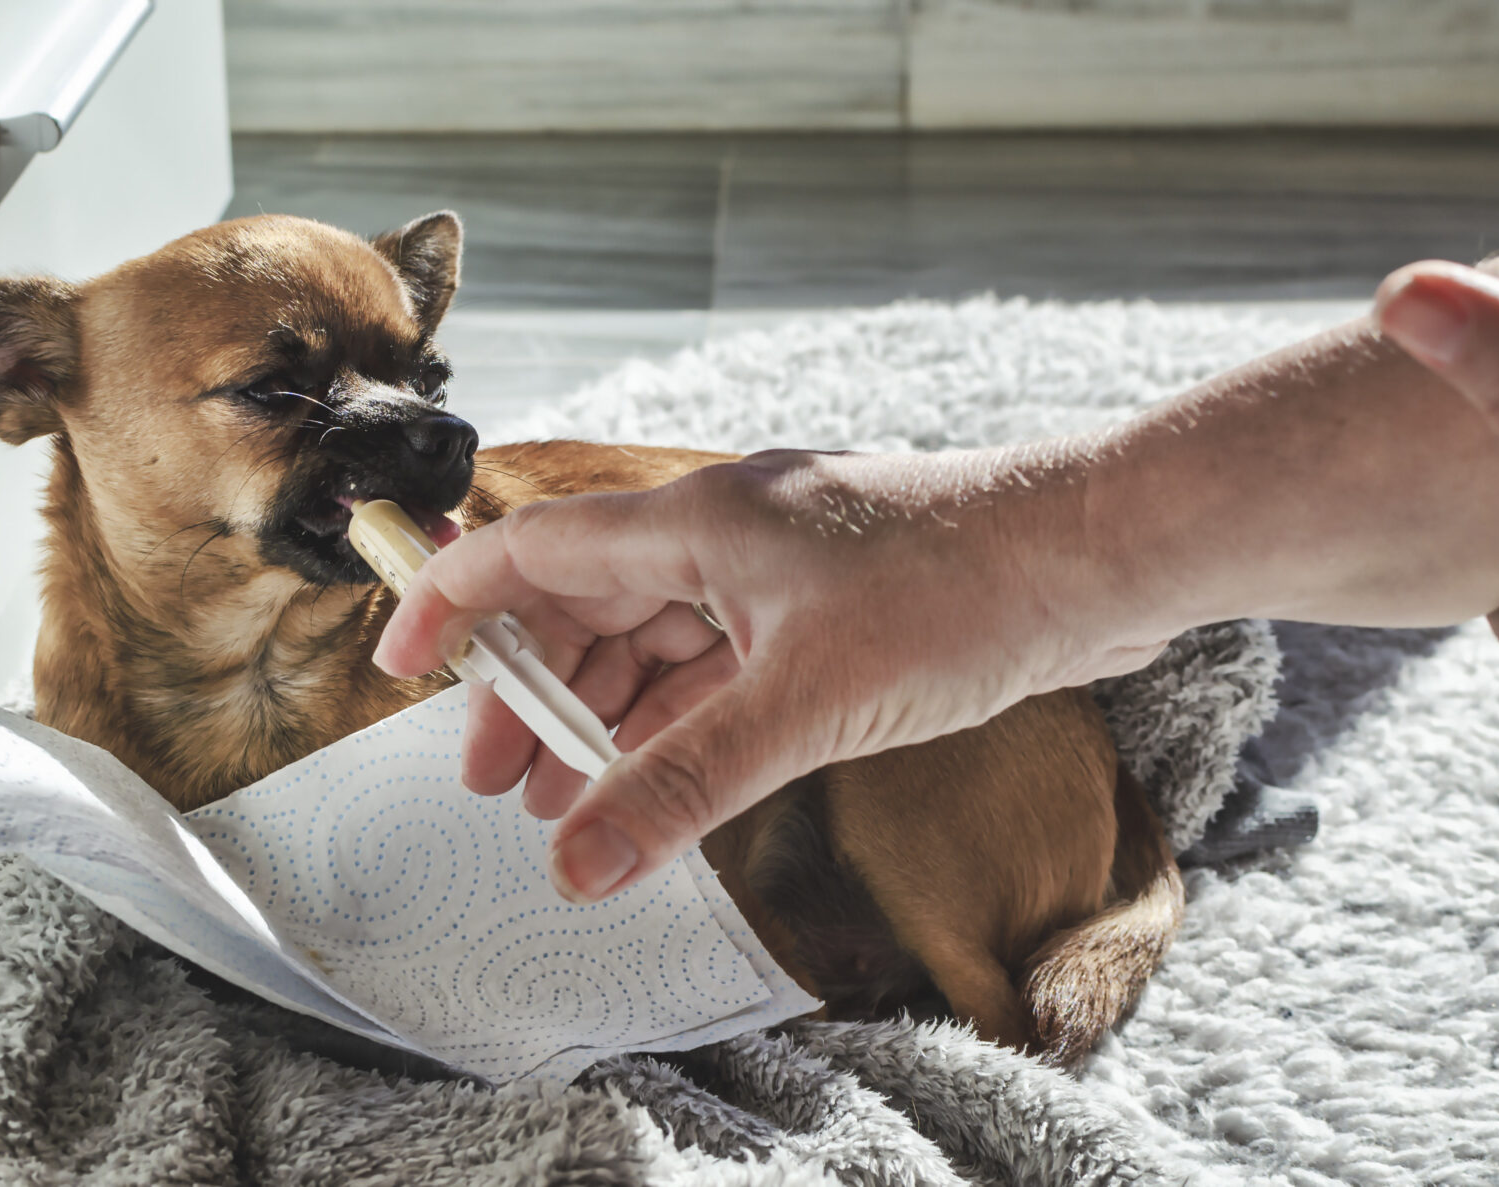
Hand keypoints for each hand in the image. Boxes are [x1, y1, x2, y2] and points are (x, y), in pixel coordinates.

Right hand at [373, 447, 1168, 901]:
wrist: (1101, 558)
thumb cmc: (963, 591)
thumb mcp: (802, 703)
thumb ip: (681, 785)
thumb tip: (573, 862)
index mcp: (694, 522)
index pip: (528, 551)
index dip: (449, 607)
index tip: (397, 674)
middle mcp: (725, 533)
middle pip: (587, 604)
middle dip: (534, 694)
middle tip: (500, 788)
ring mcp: (781, 570)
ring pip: (658, 639)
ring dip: (609, 716)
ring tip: (570, 802)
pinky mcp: (832, 610)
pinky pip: (725, 663)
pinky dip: (685, 719)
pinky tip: (667, 777)